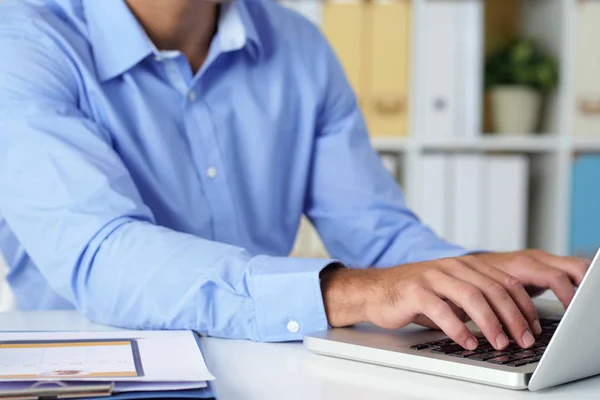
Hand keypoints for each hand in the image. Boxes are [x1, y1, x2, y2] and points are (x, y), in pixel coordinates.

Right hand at [320, 251, 589, 350]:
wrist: (375, 290)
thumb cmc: (415, 293)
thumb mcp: (450, 291)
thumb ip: (476, 298)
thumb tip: (509, 322)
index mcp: (465, 265)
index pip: (504, 281)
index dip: (523, 305)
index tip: (533, 327)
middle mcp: (451, 267)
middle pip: (493, 288)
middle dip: (513, 316)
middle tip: (523, 339)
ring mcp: (432, 277)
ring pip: (471, 296)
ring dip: (490, 322)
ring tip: (499, 343)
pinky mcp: (414, 291)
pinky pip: (442, 310)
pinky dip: (458, 328)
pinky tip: (467, 342)